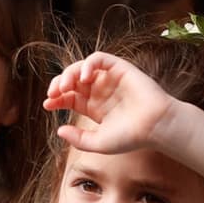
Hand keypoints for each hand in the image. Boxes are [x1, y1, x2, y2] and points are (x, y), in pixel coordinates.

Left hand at [43, 52, 172, 153]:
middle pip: (72, 81)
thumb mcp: (99, 143)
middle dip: (59, 84)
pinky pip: (99, 59)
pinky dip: (88, 64)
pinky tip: (84, 78)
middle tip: (53, 94)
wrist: (156, 127)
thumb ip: (78, 139)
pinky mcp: (120, 68)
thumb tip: (58, 130)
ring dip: (69, 73)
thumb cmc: (131, 137)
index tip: (47, 104)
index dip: (56, 99)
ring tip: (65, 86)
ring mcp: (109, 79)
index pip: (69, 97)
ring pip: (82, 67)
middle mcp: (100, 91)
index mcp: (93, 106)